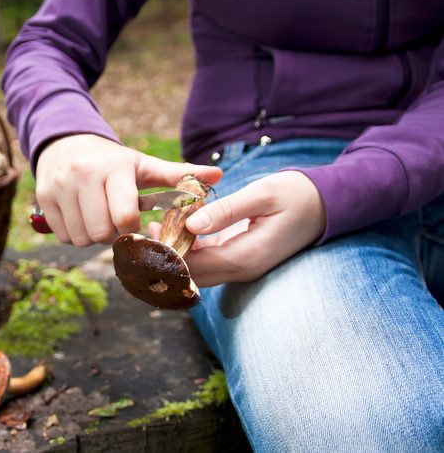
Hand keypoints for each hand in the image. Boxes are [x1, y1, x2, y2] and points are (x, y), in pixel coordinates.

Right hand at [35, 134, 221, 245]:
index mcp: (113, 168)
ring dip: (94, 236)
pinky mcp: (43, 197)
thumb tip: (218, 176)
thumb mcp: (144, 165)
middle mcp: (83, 175)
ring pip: (80, 237)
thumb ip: (179, 175)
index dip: (133, 229)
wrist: (66, 143)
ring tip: (100, 218)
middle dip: (112, 235)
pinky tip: (83, 218)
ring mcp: (59, 186)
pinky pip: (63, 235)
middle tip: (116, 223)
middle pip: (101, 232)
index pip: (124, 215)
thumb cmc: (113, 162)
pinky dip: (75, 234)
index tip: (135, 224)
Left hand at [149, 171, 325, 285]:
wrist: (326, 205)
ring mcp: (242, 267)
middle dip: (166, 257)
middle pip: (192, 275)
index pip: (195, 266)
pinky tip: (176, 228)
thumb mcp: (261, 195)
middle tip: (145, 230)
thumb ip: (226, 211)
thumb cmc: (295, 195)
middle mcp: (242, 270)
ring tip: (155, 226)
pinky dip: (190, 249)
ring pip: (198, 271)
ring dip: (176, 254)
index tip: (148, 233)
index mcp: (245, 257)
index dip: (168, 254)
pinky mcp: (241, 259)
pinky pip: (208, 261)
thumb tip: (191, 226)